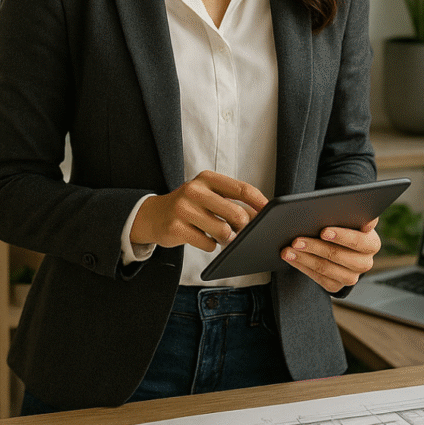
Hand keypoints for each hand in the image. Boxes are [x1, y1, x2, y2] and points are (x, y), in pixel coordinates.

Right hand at [130, 170, 266, 252]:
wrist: (152, 216)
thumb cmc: (188, 206)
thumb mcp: (207, 195)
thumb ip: (230, 202)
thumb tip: (259, 217)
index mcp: (207, 178)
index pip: (242, 189)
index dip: (260, 203)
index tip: (271, 213)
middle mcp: (194, 190)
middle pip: (236, 214)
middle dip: (244, 228)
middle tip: (244, 234)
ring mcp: (183, 209)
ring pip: (223, 231)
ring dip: (228, 240)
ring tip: (224, 238)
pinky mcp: (175, 228)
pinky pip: (207, 243)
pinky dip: (211, 246)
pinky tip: (205, 240)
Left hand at [282, 218, 380, 292]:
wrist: (339, 244)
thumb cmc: (343, 225)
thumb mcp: (350, 218)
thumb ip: (355, 213)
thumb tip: (367, 220)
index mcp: (372, 244)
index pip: (358, 241)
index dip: (341, 236)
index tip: (323, 231)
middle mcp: (365, 263)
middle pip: (338, 256)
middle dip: (315, 247)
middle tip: (296, 240)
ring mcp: (351, 277)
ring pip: (326, 269)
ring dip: (304, 258)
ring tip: (288, 249)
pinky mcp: (337, 286)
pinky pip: (318, 278)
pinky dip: (302, 267)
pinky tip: (291, 258)